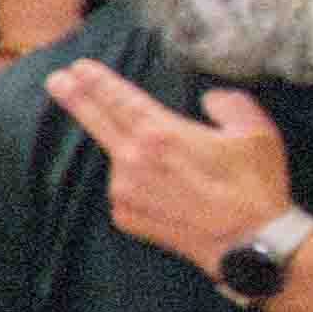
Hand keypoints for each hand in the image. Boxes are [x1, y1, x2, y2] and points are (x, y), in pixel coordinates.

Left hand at [50, 61, 305, 271]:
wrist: (251, 245)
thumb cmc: (254, 186)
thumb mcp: (255, 132)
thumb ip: (228, 104)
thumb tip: (210, 100)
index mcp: (161, 133)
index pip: (119, 99)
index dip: (98, 80)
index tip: (79, 66)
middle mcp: (133, 161)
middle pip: (97, 122)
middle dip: (75, 98)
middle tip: (56, 80)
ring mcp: (126, 192)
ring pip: (119, 160)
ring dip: (129, 152)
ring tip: (169, 164)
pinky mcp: (127, 218)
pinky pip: (127, 190)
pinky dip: (139, 183)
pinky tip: (169, 193)